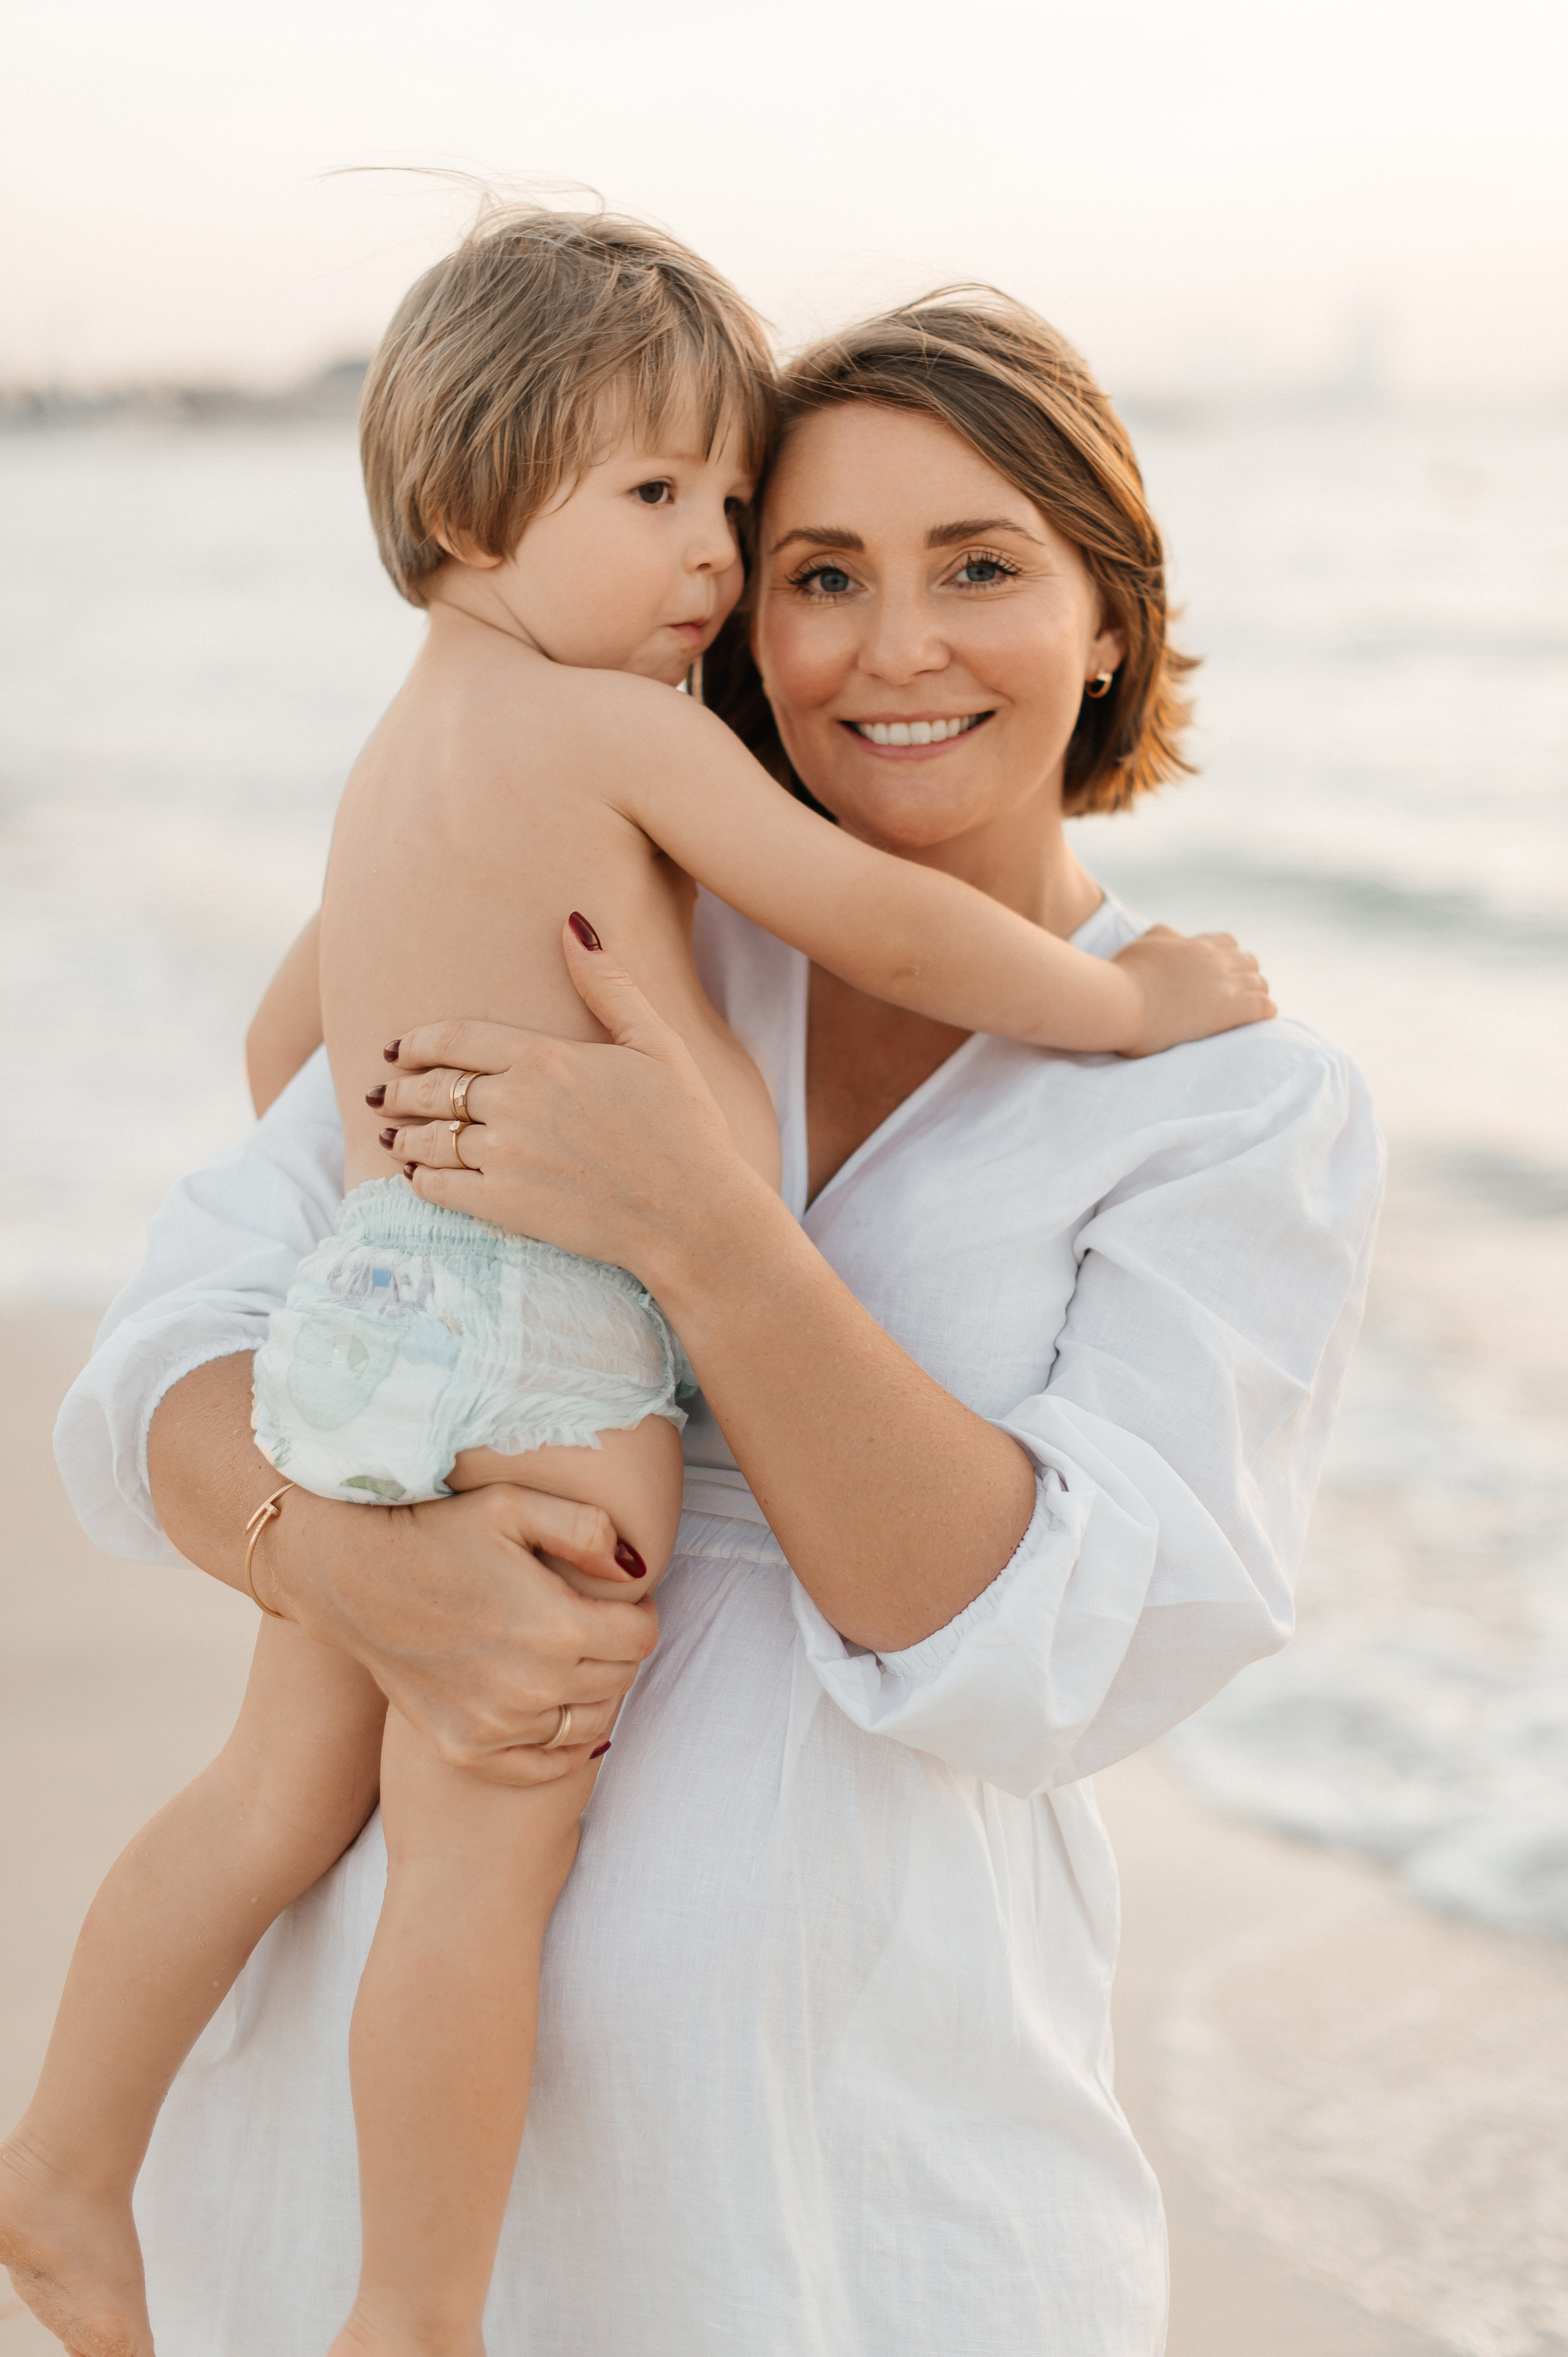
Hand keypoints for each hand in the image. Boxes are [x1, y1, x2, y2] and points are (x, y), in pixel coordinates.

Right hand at [269, 1477, 657, 1786]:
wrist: (349, 1575)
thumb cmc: (437, 1530)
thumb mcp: (514, 1506)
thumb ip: (588, 1529)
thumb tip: (637, 1569)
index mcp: (555, 1626)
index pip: (642, 1637)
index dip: (639, 1612)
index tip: (620, 1599)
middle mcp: (532, 1687)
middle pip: (619, 1680)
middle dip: (617, 1649)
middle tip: (592, 1622)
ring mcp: (496, 1726)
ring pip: (588, 1724)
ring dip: (590, 1692)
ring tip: (570, 1658)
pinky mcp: (464, 1749)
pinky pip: (540, 1766)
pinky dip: (560, 1747)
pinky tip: (561, 1718)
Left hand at [375, 919, 756, 1292]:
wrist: (694, 1215)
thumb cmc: (686, 1127)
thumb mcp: (656, 1044)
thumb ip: (607, 985)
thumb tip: (573, 924)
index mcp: (547, 1058)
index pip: (456, 1039)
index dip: (418, 1041)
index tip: (396, 1047)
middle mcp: (515, 1102)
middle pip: (434, 1088)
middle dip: (399, 1088)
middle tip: (381, 1091)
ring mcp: (505, 1156)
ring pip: (430, 1139)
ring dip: (403, 1137)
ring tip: (390, 1137)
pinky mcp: (505, 1206)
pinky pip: (439, 1190)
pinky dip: (419, 1182)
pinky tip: (415, 1179)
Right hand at [1111, 925, 1274, 1056]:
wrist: (1122, 1002)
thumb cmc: (1123, 977)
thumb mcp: (1143, 945)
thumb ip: (1162, 937)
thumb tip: (1175, 936)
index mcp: (1195, 946)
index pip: (1228, 943)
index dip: (1228, 959)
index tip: (1221, 974)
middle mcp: (1215, 960)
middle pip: (1249, 963)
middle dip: (1246, 977)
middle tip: (1235, 996)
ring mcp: (1225, 983)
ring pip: (1260, 984)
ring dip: (1256, 996)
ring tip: (1245, 1013)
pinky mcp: (1231, 1009)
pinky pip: (1264, 1007)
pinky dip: (1264, 1013)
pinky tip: (1255, 1022)